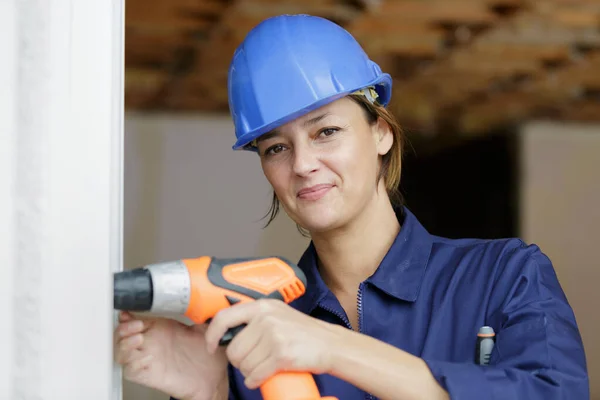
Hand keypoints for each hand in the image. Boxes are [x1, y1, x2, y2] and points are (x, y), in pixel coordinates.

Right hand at [114, 311, 228, 399]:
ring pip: (121, 352)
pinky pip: (130, 371)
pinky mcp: (149, 375)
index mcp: (160, 328)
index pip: (134, 318)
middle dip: (124, 328)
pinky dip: (134, 364)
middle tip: (137, 324)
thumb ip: (198, 314)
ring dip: (125, 345)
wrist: (213, 378)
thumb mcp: (203, 328)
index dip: (128, 314)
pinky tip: (147, 358)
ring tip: (139, 338)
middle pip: (121, 334)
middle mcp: (151, 343)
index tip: (130, 310)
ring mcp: (148, 359)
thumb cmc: (206, 355)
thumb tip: (198, 298)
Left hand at [204, 299, 342, 388]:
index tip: (211, 345)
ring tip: (261, 368)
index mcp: (263, 306)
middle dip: (238, 361)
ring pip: (243, 364)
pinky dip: (255, 381)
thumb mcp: (278, 314)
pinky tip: (260, 378)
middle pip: (234, 349)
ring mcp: (274, 336)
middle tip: (251, 361)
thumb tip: (228, 331)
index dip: (212, 334)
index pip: (225, 317)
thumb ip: (255, 317)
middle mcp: (266, 318)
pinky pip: (255, 375)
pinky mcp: (281, 355)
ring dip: (248, 372)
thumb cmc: (304, 332)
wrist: (331, 344)